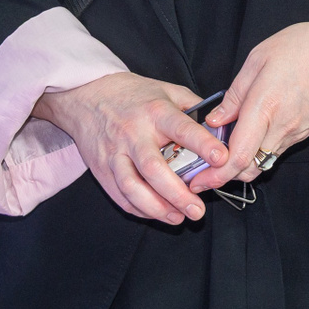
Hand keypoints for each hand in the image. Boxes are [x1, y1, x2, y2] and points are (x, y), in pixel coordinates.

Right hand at [31, 73, 222, 224]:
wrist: (86, 95)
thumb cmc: (133, 94)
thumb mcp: (167, 90)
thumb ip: (193, 106)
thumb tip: (220, 125)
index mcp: (155, 112)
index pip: (182, 129)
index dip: (203, 144)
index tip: (222, 159)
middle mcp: (134, 134)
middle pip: (154, 168)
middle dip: (177, 193)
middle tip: (198, 210)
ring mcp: (114, 153)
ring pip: (132, 187)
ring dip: (157, 208)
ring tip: (178, 218)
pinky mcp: (101, 169)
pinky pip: (120, 195)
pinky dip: (139, 209)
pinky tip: (157, 214)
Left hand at [188, 20, 308, 191]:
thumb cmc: (300, 47)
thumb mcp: (257, 59)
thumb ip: (234, 95)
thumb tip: (215, 120)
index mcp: (264, 107)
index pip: (238, 157)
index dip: (215, 175)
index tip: (198, 180)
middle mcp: (280, 127)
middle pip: (249, 169)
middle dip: (224, 177)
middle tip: (204, 173)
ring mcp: (295, 133)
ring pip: (263, 162)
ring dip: (241, 164)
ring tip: (223, 154)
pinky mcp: (304, 132)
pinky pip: (276, 150)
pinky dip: (259, 152)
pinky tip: (250, 139)